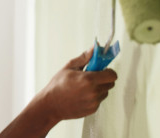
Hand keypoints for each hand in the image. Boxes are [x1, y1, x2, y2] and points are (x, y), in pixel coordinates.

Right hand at [0, 48, 117, 137]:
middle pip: (109, 82)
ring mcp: (92, 103)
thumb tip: (94, 49)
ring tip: (80, 85)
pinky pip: (98, 100)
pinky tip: (78, 94)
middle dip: (101, 77)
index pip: (111, 74)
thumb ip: (83, 58)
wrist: (48, 106)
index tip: (101, 66)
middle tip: (88, 74)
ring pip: (104, 92)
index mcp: (87, 80)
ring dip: (97, 87)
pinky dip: (92, 96)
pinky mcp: (91, 110)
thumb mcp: (67, 67)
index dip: (107, 69)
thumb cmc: (55, 85)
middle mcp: (92, 92)